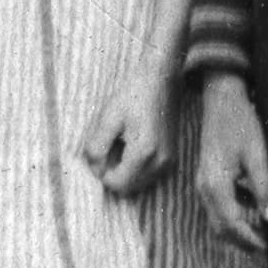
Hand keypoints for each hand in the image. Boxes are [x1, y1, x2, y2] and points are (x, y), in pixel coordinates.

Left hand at [82, 68, 170, 198]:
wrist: (161, 78)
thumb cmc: (133, 94)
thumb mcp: (108, 118)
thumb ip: (97, 148)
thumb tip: (96, 169)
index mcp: (144, 153)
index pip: (116, 184)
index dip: (102, 173)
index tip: (99, 152)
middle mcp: (160, 162)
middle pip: (128, 189)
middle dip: (113, 174)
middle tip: (108, 148)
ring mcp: (169, 161)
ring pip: (139, 185)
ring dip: (125, 173)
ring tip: (121, 145)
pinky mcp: (172, 157)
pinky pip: (148, 176)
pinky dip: (136, 169)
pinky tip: (132, 146)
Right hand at [196, 75, 267, 251]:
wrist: (221, 99)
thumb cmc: (242, 124)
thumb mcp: (258, 156)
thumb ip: (264, 188)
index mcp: (216, 184)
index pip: (232, 224)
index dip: (250, 239)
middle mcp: (204, 188)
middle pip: (221, 227)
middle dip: (242, 240)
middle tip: (266, 247)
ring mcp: (202, 182)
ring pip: (217, 218)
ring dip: (237, 229)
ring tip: (261, 232)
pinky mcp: (206, 176)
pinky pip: (216, 205)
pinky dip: (232, 214)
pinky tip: (252, 208)